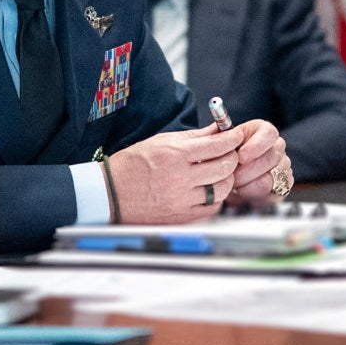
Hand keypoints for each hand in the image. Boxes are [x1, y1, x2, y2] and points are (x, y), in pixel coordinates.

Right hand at [106, 120, 281, 223]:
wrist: (110, 193)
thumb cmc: (130, 166)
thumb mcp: (160, 141)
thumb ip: (192, 136)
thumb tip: (216, 129)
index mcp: (174, 154)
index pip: (217, 145)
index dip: (232, 139)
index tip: (236, 136)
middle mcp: (180, 177)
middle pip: (225, 166)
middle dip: (233, 157)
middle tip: (230, 153)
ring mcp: (182, 199)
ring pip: (222, 188)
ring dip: (227, 178)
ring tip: (220, 172)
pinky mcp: (181, 215)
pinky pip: (212, 207)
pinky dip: (217, 198)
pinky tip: (210, 190)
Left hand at [224, 122, 292, 205]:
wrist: (228, 179)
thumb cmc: (225, 159)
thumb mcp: (219, 146)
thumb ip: (220, 139)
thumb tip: (217, 132)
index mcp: (262, 131)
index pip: (269, 133)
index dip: (256, 145)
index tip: (241, 157)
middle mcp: (277, 146)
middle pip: (270, 157)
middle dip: (247, 171)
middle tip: (232, 176)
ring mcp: (283, 165)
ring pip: (270, 178)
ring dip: (248, 185)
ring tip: (236, 185)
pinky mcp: (284, 183)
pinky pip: (273, 193)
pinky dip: (255, 195)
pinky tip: (244, 192)